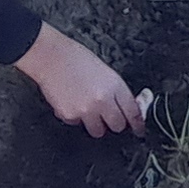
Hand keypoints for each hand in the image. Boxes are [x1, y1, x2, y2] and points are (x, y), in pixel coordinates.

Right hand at [18, 27, 145, 135]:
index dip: (137, 124)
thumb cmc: (75, 58)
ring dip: (95, 123)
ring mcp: (86, 110)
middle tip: (108, 117)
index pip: (133, 112)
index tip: (138, 130)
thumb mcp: (104, 71)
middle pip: (117, 126)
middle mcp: (103, 100)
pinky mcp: (70, 115)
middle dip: (114, 122)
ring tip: (87, 109)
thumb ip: (115, 90)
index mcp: (114, 86)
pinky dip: (75, 117)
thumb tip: (124, 106)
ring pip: (98, 131)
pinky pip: (77, 124)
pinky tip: (71, 102)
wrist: (50, 56)